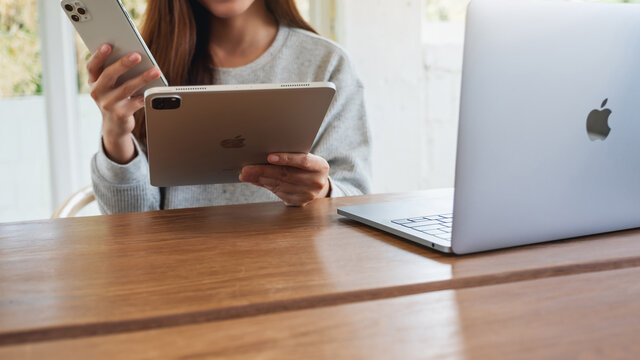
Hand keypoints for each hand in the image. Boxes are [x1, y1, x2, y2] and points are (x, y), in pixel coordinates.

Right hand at [86, 44, 160, 163]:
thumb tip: (133, 55)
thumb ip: (115, 71)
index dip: (98, 55)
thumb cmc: (115, 97)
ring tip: (155, 71)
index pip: (92, 66)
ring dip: (142, 78)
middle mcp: (97, 92)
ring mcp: (108, 104)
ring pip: (126, 88)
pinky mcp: (120, 114)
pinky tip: (155, 90)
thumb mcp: (110, 85)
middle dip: (123, 64)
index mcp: (93, 81)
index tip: (108, 45)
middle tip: (137, 55)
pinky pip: (136, 103)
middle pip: (109, 75)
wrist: (115, 125)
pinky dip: (146, 95)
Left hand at [239, 153, 330, 206]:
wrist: (317, 184)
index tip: (269, 157)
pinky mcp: (299, 202)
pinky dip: (266, 185)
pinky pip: (279, 193)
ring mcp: (308, 194)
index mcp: (320, 166)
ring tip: (246, 174)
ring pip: (280, 185)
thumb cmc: (306, 166)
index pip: (303, 161)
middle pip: (286, 174)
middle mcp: (316, 182)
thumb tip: (261, 154)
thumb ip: (288, 156)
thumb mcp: (303, 158)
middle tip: (246, 169)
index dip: (286, 159)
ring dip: (260, 179)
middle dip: (263, 171)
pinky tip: (256, 180)